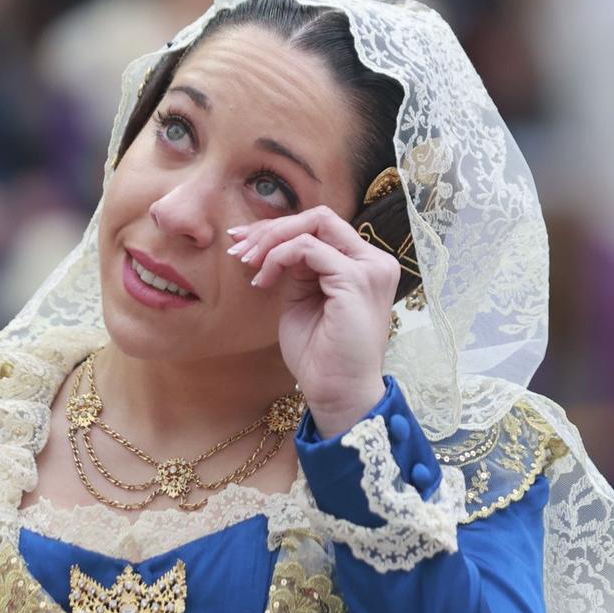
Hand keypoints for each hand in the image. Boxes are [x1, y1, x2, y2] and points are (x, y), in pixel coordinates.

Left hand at [228, 205, 396, 436]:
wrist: (337, 394)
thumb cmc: (320, 357)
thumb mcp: (304, 300)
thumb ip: (299, 269)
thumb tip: (273, 241)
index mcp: (365, 266)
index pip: (323, 227)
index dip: (280, 229)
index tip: (244, 243)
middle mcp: (374, 262)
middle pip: (320, 218)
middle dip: (273, 228)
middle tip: (239, 248)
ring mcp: (369, 269)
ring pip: (315, 225)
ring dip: (272, 240)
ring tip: (247, 263)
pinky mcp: (356, 280)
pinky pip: (308, 248)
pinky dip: (278, 257)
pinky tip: (263, 280)